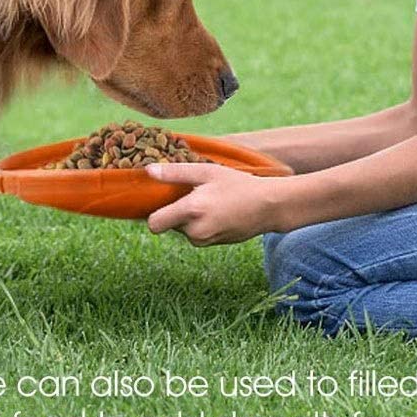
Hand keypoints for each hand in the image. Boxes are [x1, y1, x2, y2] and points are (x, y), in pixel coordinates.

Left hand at [145, 163, 283, 245]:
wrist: (268, 207)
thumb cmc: (238, 185)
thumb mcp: (207, 172)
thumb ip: (175, 173)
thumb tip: (148, 171)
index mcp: (191, 211)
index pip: (154, 224)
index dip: (153, 212)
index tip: (161, 199)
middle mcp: (195, 231)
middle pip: (169, 224)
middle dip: (175, 210)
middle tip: (193, 193)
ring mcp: (205, 241)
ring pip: (183, 229)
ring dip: (189, 217)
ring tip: (209, 200)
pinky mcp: (213, 245)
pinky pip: (196, 234)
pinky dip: (200, 224)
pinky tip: (217, 210)